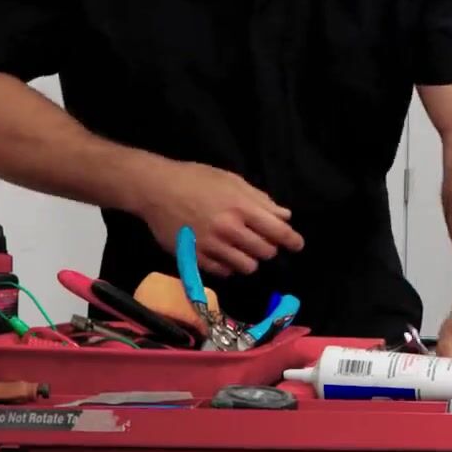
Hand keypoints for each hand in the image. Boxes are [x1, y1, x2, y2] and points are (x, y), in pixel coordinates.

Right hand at [136, 159, 303, 276]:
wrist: (155, 189)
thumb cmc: (195, 179)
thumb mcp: (231, 180)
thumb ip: (260, 200)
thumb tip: (284, 216)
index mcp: (240, 207)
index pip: (278, 231)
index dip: (292, 240)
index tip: (297, 244)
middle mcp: (228, 229)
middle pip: (265, 252)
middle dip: (269, 248)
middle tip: (262, 241)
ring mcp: (211, 246)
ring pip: (247, 267)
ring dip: (250, 260)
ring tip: (243, 249)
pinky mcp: (194, 258)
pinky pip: (224, 272)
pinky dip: (229, 267)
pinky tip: (225, 255)